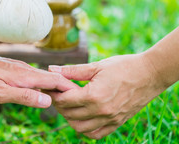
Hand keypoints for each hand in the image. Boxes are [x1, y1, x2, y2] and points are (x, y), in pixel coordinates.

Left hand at [0, 41, 78, 107]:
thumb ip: (24, 96)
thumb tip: (48, 100)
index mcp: (24, 75)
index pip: (54, 80)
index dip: (69, 89)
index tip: (82, 97)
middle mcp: (23, 69)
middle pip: (51, 78)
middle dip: (64, 89)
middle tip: (76, 102)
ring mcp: (16, 68)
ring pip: (41, 77)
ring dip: (53, 87)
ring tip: (63, 99)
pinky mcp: (9, 69)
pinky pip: (31, 77)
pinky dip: (40, 85)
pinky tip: (38, 91)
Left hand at [47, 54, 165, 138]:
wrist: (150, 74)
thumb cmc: (123, 66)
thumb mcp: (96, 66)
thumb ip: (72, 70)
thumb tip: (52, 69)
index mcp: (94, 96)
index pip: (64, 101)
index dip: (54, 94)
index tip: (50, 87)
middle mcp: (101, 111)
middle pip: (69, 114)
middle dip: (59, 104)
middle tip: (56, 94)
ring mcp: (110, 119)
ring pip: (79, 127)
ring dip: (69, 117)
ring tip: (68, 104)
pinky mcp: (117, 123)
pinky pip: (96, 133)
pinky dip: (85, 128)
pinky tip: (82, 117)